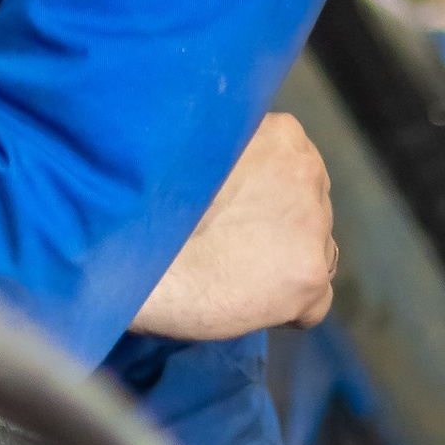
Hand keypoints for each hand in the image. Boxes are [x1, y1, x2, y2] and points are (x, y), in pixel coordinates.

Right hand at [132, 112, 335, 339]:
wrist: (129, 258)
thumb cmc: (148, 205)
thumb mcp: (197, 153)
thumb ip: (234, 157)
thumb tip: (240, 180)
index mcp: (281, 134)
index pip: (293, 169)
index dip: (262, 195)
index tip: (230, 211)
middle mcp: (307, 172)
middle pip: (308, 210)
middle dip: (279, 229)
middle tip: (229, 245)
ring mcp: (314, 226)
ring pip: (315, 254)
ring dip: (282, 268)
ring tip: (231, 276)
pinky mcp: (310, 276)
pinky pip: (313, 304)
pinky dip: (285, 311)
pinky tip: (245, 303)